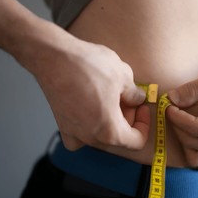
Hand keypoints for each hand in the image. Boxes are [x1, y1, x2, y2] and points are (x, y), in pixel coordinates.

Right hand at [25, 36, 149, 150]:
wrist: (53, 57)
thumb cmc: (88, 66)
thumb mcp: (123, 77)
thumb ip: (134, 94)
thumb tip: (137, 100)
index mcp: (110, 132)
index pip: (136, 141)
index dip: (144, 124)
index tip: (141, 107)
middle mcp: (90, 138)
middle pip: (119, 139)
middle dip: (128, 120)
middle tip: (128, 98)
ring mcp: (73, 133)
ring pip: (101, 137)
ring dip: (111, 121)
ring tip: (111, 99)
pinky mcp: (62, 124)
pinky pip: (79, 136)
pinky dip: (89, 128)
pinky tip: (91, 111)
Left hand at [167, 64, 197, 168]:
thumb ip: (194, 89)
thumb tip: (171, 99)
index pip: (193, 128)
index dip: (175, 116)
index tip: (167, 103)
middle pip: (190, 142)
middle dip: (177, 125)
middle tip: (172, 107)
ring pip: (193, 156)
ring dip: (182, 138)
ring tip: (181, 118)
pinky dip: (190, 147)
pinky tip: (190, 128)